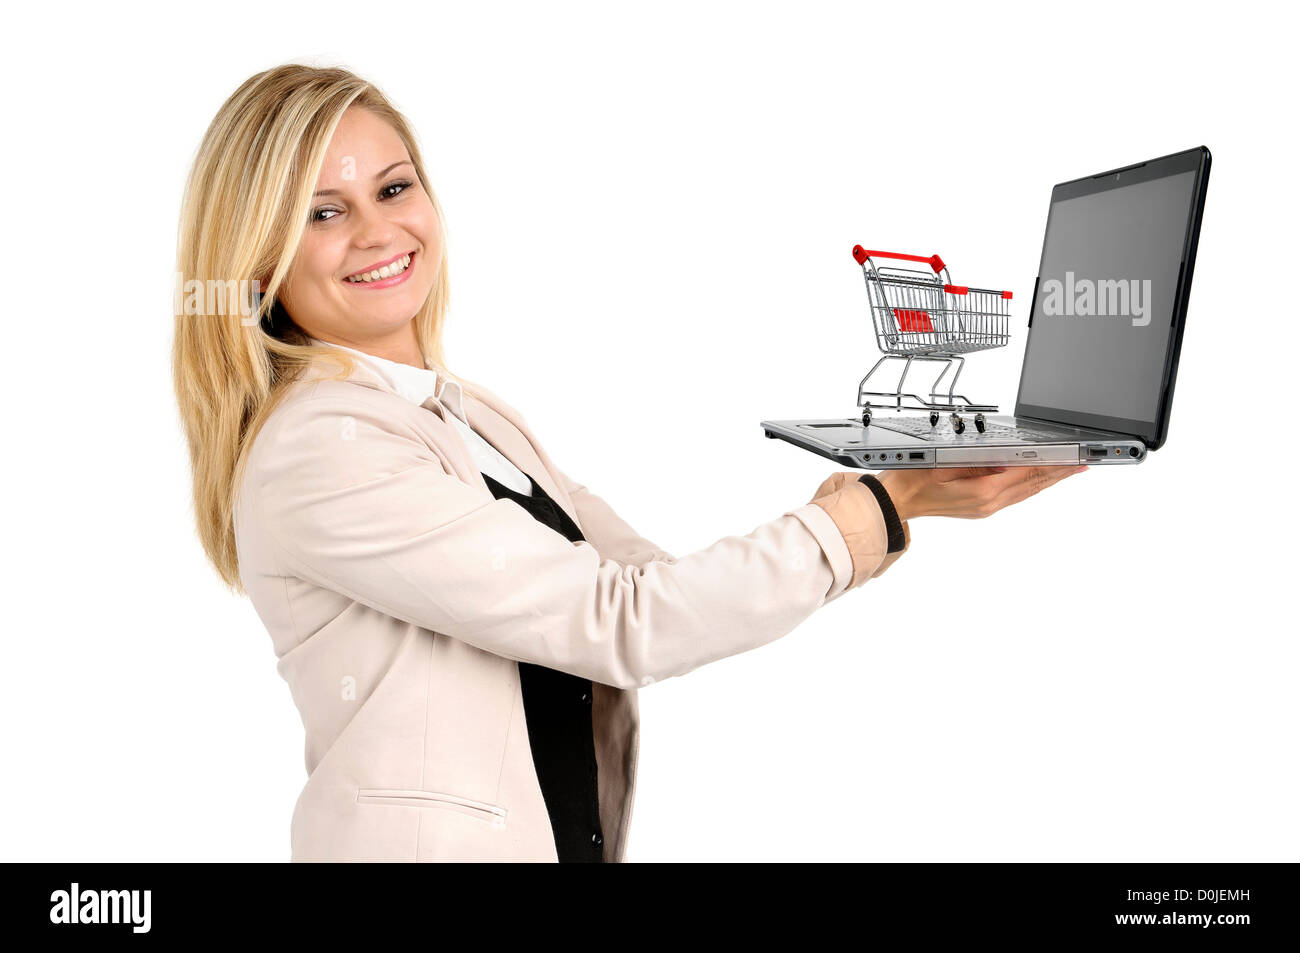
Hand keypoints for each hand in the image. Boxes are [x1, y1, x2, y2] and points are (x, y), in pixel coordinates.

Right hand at [874, 464, 1087, 521]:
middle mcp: (988, 503)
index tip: (1073, 459)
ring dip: (1049, 480)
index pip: (1026, 474)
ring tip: (1070, 471)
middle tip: (1084, 464)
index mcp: (981, 491)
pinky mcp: (982, 508)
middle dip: (1059, 473)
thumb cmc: (911, 480)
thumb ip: (977, 462)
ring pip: (1026, 492)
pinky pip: (1015, 496)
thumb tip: (1007, 460)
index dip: (1053, 466)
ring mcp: (986, 508)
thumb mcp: (943, 462)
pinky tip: (1039, 480)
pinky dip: (1032, 486)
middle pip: (1032, 485)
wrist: (896, 503)